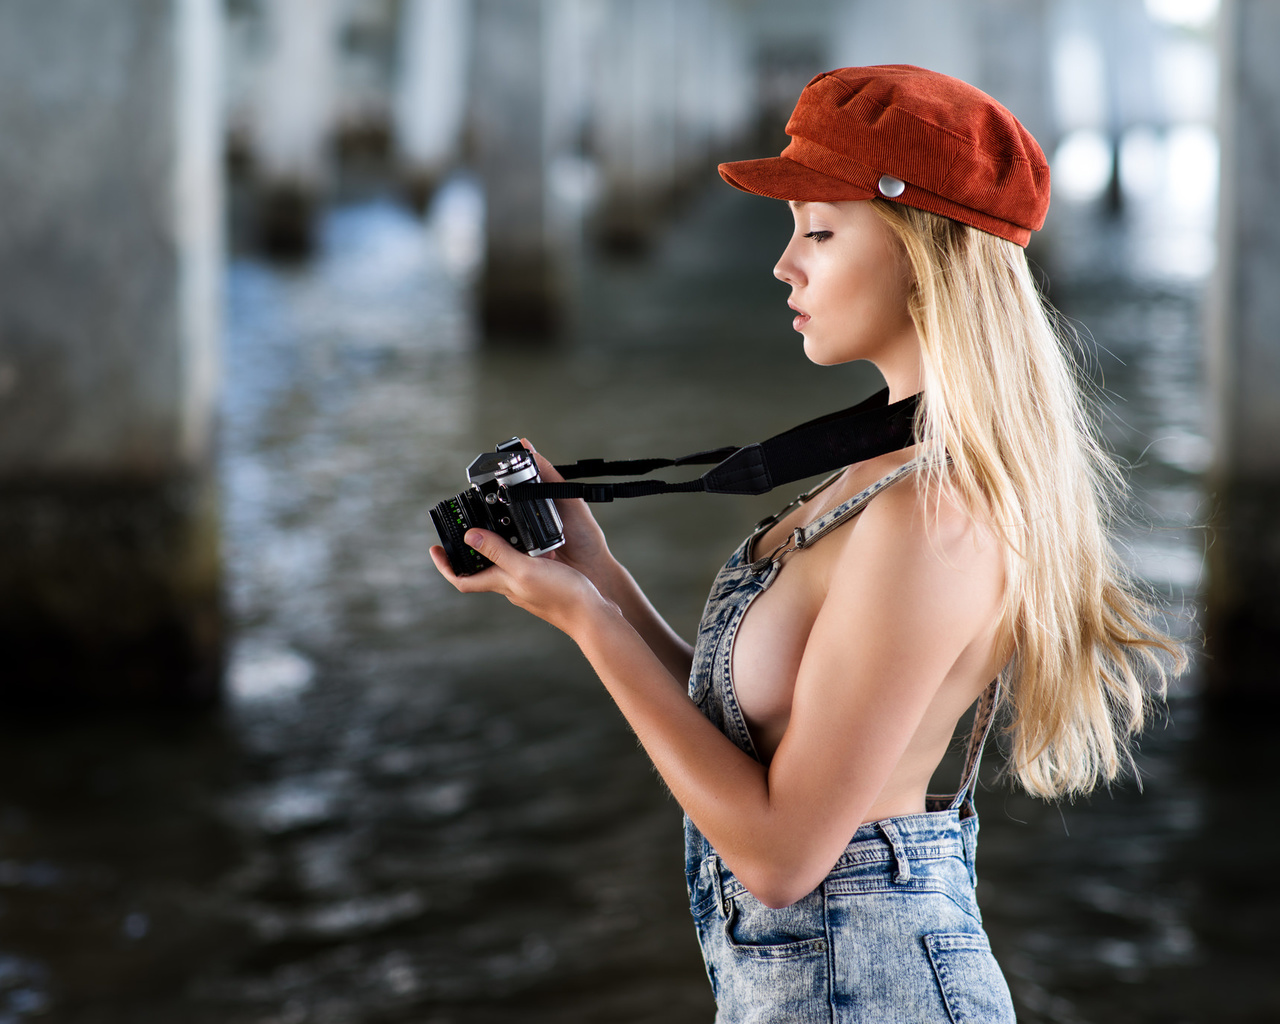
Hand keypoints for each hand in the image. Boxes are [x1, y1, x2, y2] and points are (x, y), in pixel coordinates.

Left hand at [429, 440, 617, 633]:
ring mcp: (527, 586)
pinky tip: (535, 540)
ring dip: (496, 548)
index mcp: (502, 583)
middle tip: (464, 530)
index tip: (434, 548)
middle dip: (470, 551)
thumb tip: (469, 537)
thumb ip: (498, 552)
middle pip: (480, 570)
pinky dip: (522, 550)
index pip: (462, 579)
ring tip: (497, 527)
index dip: (445, 565)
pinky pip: (524, 564)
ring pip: (503, 565)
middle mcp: (510, 586)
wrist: (593, 616)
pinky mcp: (544, 583)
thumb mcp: (524, 568)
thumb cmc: (561, 595)